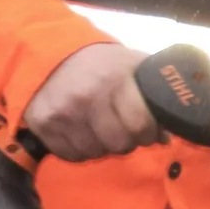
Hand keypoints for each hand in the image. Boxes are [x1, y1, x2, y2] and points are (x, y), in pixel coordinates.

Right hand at [20, 43, 162, 160]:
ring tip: (101, 128)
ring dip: (103, 146)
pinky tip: (82, 131)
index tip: (147, 130)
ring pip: (95, 152)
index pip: (139, 124)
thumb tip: (167, 136)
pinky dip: (80, 149)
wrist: (52, 53)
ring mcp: (62, 111)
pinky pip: (71, 155)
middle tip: (124, 131)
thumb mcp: (133, 66)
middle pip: (118, 144)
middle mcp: (87, 96)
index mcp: (115, 79)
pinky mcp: (42, 123)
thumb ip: (154, 96)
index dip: (148, 133)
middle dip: (127, 141)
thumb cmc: (102, 63)